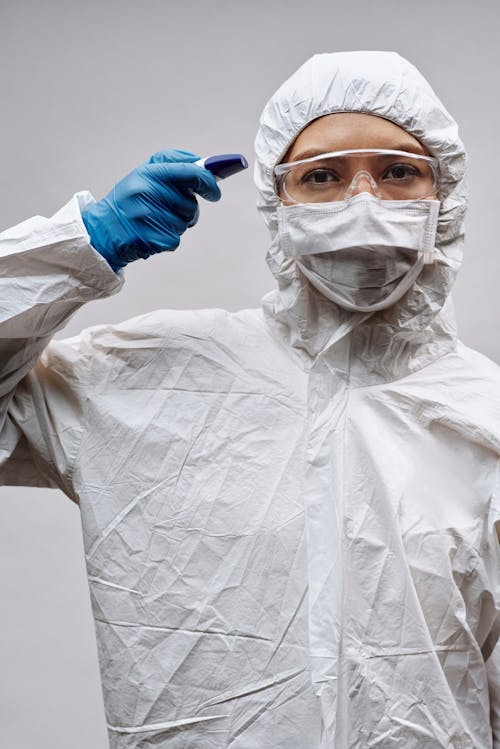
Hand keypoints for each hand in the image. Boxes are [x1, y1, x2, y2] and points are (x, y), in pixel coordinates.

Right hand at [81, 149, 220, 271]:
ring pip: (185, 222)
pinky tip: (151, 232)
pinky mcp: (153, 239)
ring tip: (155, 219)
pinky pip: (176, 238)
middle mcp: (148, 193)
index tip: (214, 192)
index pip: (191, 173)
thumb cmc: (128, 201)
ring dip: (177, 223)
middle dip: (187, 208)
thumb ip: (173, 165)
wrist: (102, 230)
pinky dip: (168, 237)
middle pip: (191, 203)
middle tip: (169, 208)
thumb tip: (205, 166)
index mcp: (148, 173)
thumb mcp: (144, 174)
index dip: (208, 182)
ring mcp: (150, 217)